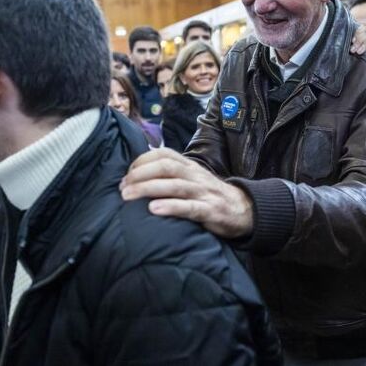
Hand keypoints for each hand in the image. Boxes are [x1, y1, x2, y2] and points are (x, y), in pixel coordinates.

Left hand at [120, 148, 252, 238]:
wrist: (242, 208)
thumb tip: (139, 171)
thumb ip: (171, 173)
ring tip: (128, 197)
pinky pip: (189, 208)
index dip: (142, 161)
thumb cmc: (208, 194)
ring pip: (174, 186)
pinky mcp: (210, 211)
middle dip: (140, 175)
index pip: (164, 154)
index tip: (126, 174)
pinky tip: (154, 210)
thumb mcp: (192, 178)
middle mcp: (195, 176)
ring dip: (148, 189)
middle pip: (165, 167)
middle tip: (122, 188)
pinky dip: (170, 207)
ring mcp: (203, 193)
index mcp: (189, 166)